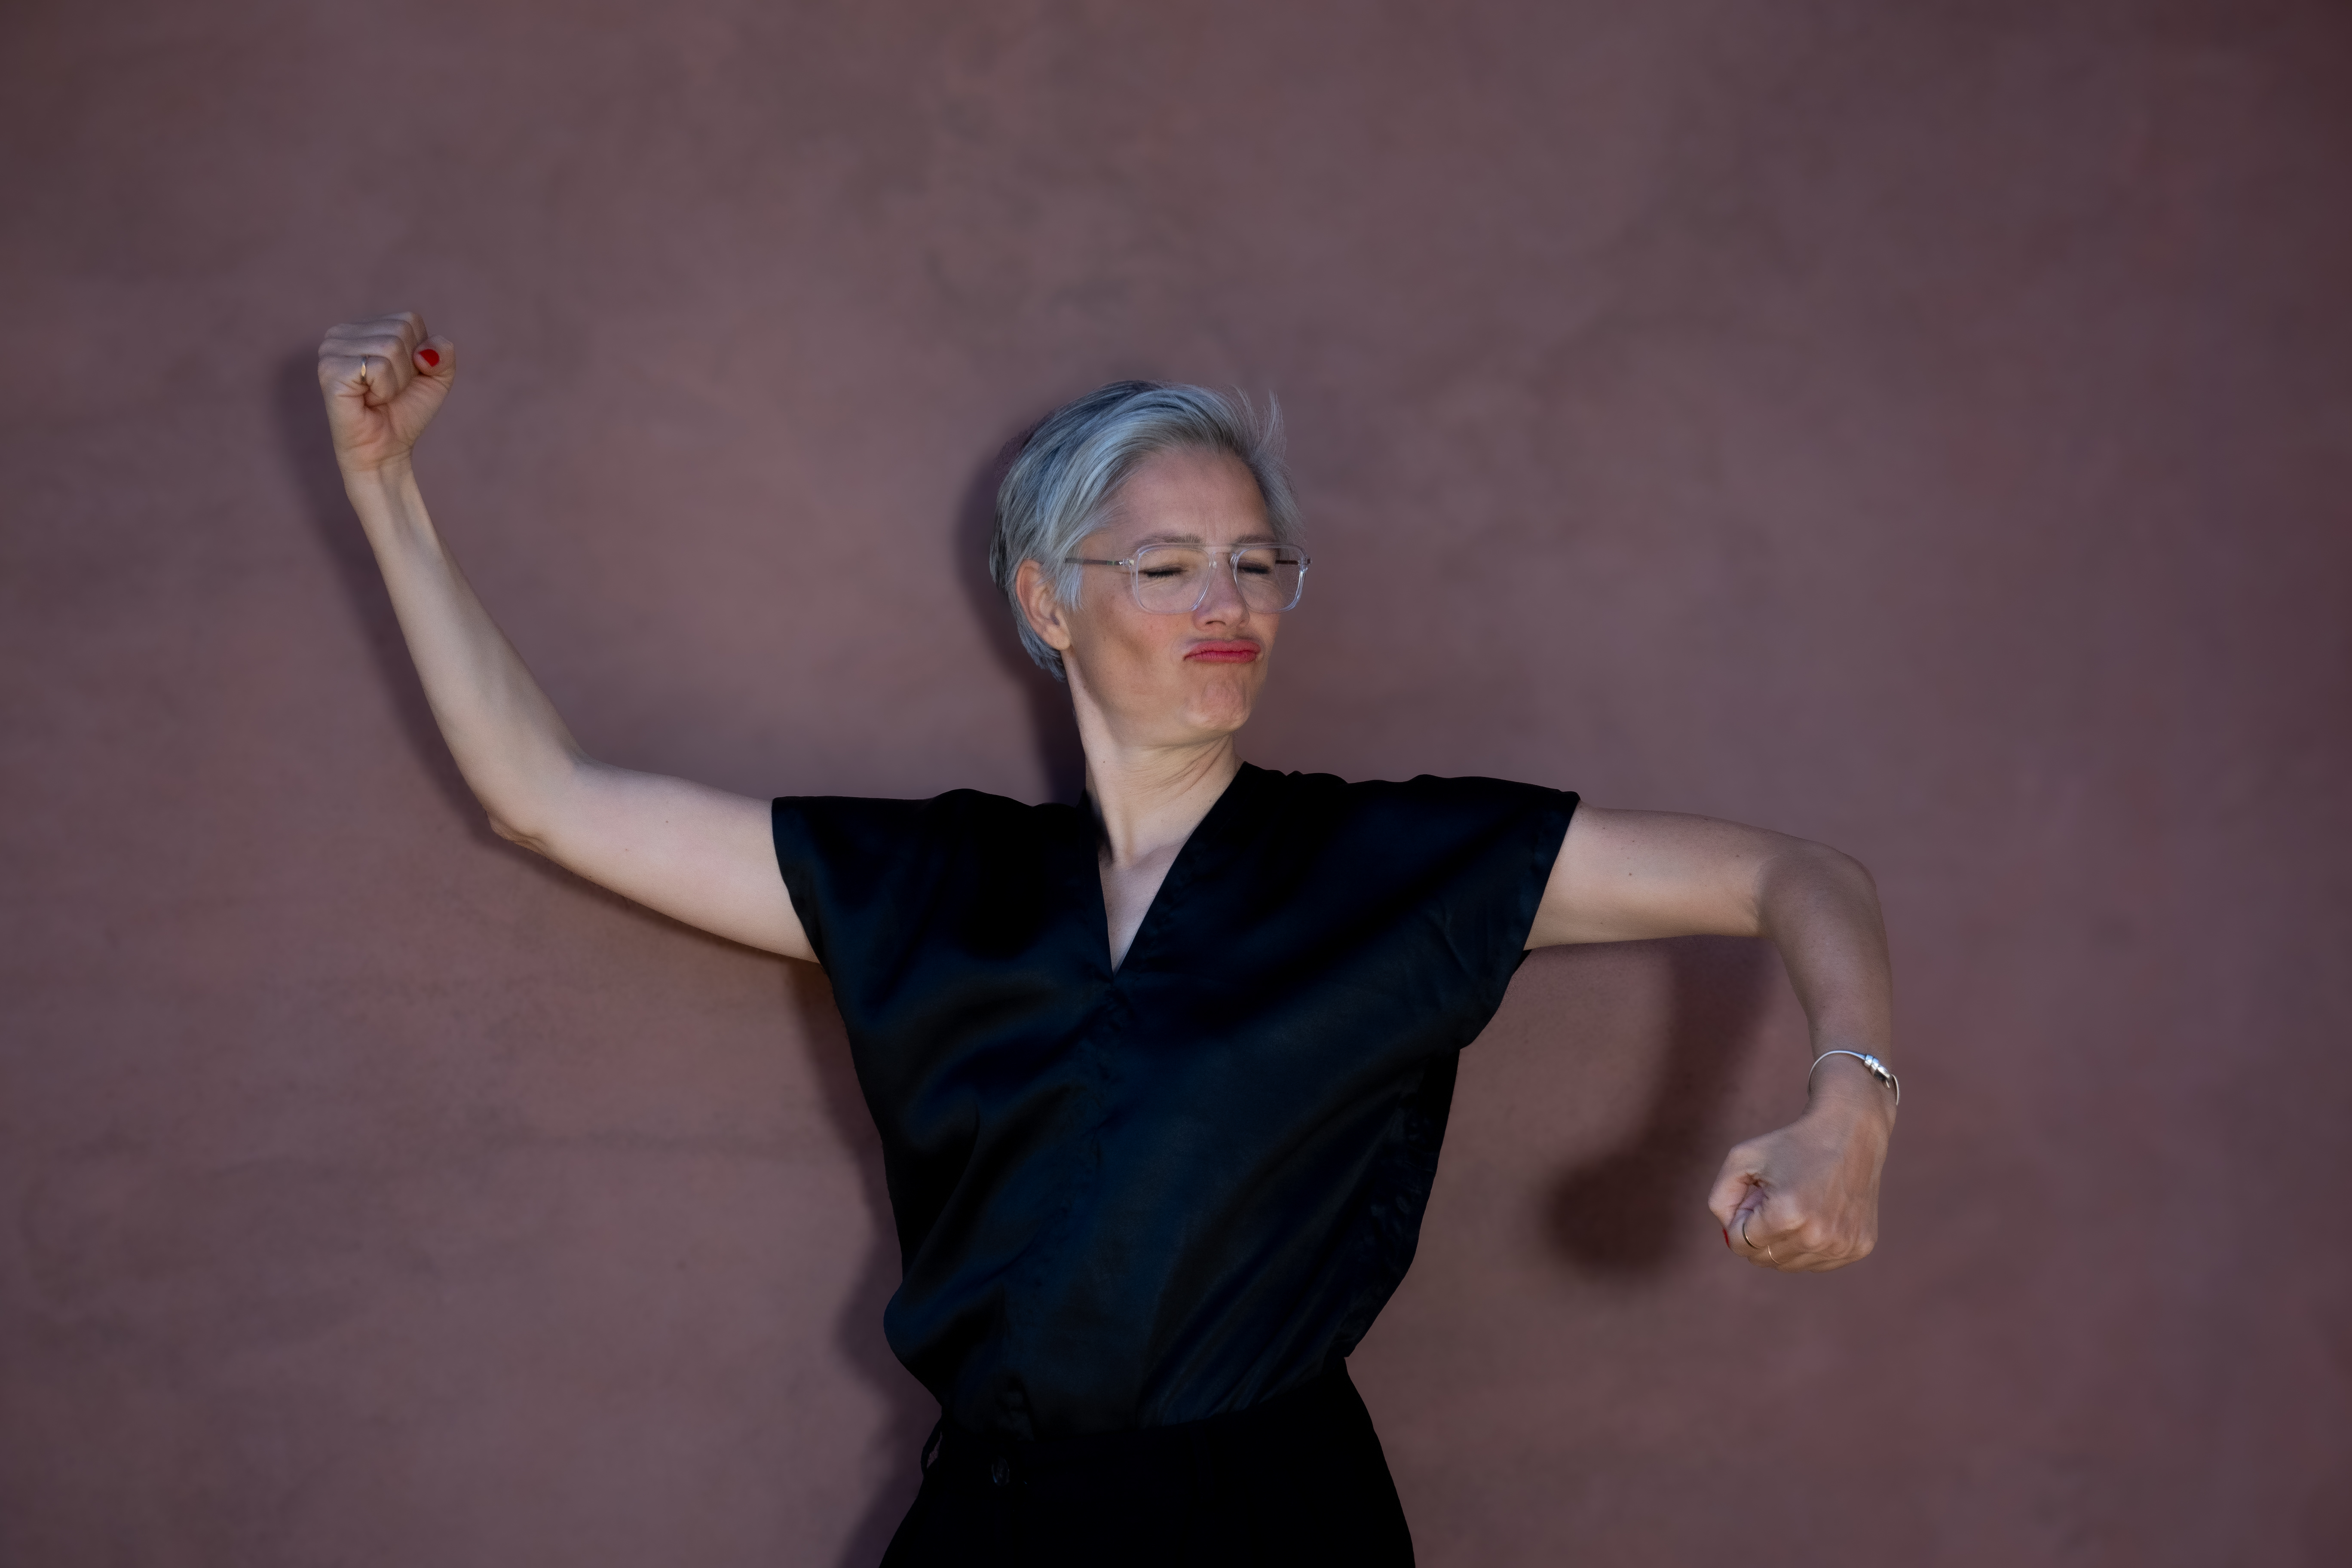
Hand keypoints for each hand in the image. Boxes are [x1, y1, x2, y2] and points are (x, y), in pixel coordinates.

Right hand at [317, 311, 455, 477]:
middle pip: (401, 331)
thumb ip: (442, 352)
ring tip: (378, 396)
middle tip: (388, 391)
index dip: (419, 355)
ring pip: (390, 347)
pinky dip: (385, 389)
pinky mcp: (330, 370)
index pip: (410, 320)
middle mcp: (341, 332)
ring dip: (396, 381)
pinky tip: (368, 400)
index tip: (401, 378)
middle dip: (408, 369)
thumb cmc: (405, 412)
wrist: (386, 449)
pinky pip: (378, 367)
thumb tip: (425, 351)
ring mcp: (331, 349)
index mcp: (363, 327)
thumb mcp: (436, 378)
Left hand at [1707, 1065, 1892, 1272]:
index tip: (1756, 1195)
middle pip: (1763, 1258)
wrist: (1850, 1132)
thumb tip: (1731, 1237)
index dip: (1740, 1219)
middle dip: (1759, 1231)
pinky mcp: (1859, 1247)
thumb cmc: (1791, 1144)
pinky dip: (1808, 1244)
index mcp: (1787, 1216)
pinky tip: (1818, 1214)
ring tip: (1797, 1204)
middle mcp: (1817, 1237)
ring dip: (1783, 1240)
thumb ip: (1721, 1200)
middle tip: (1775, 1199)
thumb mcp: (1741, 1159)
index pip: (1739, 1244)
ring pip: (1788, 1265)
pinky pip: (1816, 1263)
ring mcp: (1842, 1246)